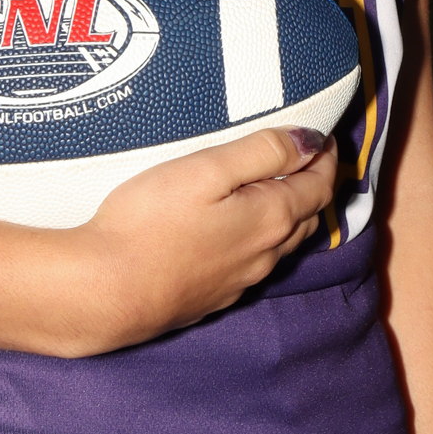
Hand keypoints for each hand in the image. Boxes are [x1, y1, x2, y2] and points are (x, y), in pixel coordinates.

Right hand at [65, 126, 337, 353]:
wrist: (107, 292)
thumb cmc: (149, 223)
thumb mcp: (207, 169)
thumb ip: (262, 152)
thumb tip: (310, 142)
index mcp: (270, 218)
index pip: (318, 185)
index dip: (326, 157)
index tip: (324, 136)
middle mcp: (264, 255)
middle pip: (307, 217)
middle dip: (313, 185)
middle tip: (308, 159)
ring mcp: (239, 281)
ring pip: (282, 245)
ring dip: (290, 215)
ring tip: (280, 190)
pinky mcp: (213, 297)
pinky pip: (253, 265)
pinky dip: (261, 241)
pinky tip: (239, 233)